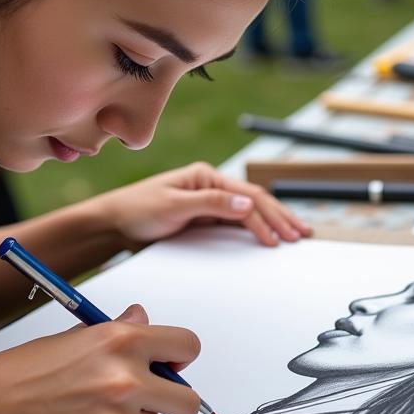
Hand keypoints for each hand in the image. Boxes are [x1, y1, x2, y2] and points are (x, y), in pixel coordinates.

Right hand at [0, 304, 201, 413]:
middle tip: (148, 402)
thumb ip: (119, 330)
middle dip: (174, 402)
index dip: (180, 358)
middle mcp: (127, 379)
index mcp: (122, 340)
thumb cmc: (23, 372)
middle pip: (189, 401)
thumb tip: (144, 318)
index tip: (170, 365)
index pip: (188, 346)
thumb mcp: (74, 337)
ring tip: (87, 413)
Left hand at [93, 162, 312, 248]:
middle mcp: (210, 186)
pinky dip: (256, 229)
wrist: (112, 225)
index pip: (245, 196)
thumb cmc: (136, 209)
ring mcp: (209, 203)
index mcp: (205, 176)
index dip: (266, 217)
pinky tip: (270, 236)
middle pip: (254, 200)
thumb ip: (210, 204)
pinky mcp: (204, 219)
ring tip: (295, 234)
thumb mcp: (173, 205)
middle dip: (279, 217)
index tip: (278, 237)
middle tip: (300, 234)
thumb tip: (246, 202)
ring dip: (273, 222)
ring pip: (249, 212)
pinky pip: (236, 223)